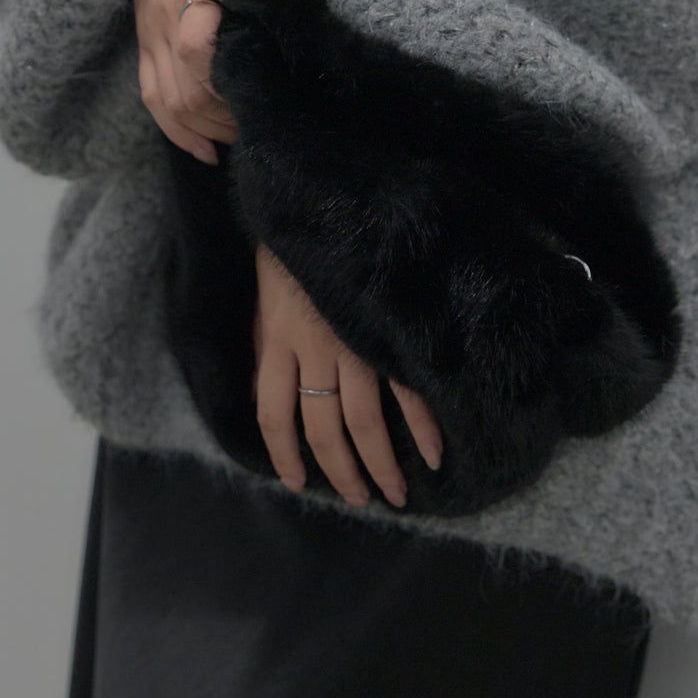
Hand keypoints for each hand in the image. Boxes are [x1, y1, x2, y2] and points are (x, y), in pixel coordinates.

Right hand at [131, 0, 308, 163]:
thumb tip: (337, 20)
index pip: (196, 43)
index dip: (224, 77)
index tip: (261, 91)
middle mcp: (168, 9)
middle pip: (186, 86)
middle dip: (227, 117)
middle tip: (268, 125)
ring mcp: (150, 28)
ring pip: (168, 99)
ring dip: (206, 129)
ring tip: (244, 139)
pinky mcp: (144, 40)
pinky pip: (151, 95)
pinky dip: (175, 130)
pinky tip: (205, 150)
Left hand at [252, 242, 442, 506]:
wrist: (323, 197)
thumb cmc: (294, 248)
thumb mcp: (265, 295)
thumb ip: (266, 343)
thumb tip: (263, 391)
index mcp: (276, 339)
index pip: (273, 414)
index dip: (283, 454)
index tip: (296, 482)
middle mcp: (312, 347)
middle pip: (323, 429)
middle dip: (342, 472)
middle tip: (360, 500)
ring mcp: (352, 339)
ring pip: (363, 421)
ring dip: (380, 464)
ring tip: (395, 493)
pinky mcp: (386, 327)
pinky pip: (405, 388)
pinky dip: (422, 426)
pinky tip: (435, 453)